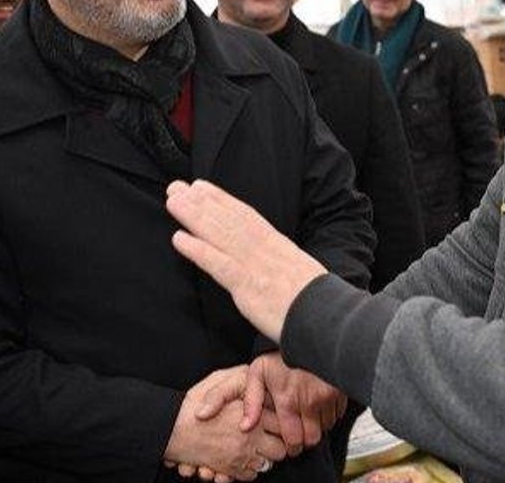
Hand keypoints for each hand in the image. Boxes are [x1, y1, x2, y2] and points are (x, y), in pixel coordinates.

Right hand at [164, 367, 286, 480]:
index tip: (276, 422)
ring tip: (254, 449)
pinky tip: (241, 459)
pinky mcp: (229, 469)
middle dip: (276, 445)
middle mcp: (250, 438)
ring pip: (266, 465)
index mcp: (251, 414)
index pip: (282, 424)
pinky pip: (249, 475)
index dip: (281, 423)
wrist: (170, 428)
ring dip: (262, 458)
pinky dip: (247, 470)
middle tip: (269, 438)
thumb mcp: (218, 380)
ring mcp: (240, 456)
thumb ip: (240, 383)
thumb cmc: (193, 402)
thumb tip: (255, 388)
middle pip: (279, 450)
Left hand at [165, 180, 326, 341]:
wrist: (330, 318)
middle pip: (228, 220)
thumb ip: (282, 265)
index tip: (202, 187)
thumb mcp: (302, 274)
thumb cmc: (318, 303)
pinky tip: (180, 239)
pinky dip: (198, 251)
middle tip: (176, 187)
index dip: (222, 200)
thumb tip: (271, 264)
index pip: (246, 216)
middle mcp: (265, 250)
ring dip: (194, 217)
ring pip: (220, 235)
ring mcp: (256, 267)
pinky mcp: (249, 288)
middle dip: (201, 202)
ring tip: (173, 202)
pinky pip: (219, 266)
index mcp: (278, 246)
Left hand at [222, 352, 346, 456]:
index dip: (291, 446)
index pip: (293, 440)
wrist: (308, 335)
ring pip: (326, 426)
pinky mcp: (340, 391)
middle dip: (306, 439)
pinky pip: (338, 413)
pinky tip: (319, 404)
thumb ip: (251, 402)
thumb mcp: (258, 373)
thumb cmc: (281, 353)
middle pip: (313, 439)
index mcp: (288, 401)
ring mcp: (327, 397)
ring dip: (318, 425)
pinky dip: (330, 413)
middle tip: (301, 432)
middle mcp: (310, 402)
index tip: (290, 442)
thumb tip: (245, 427)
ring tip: (309, 415)